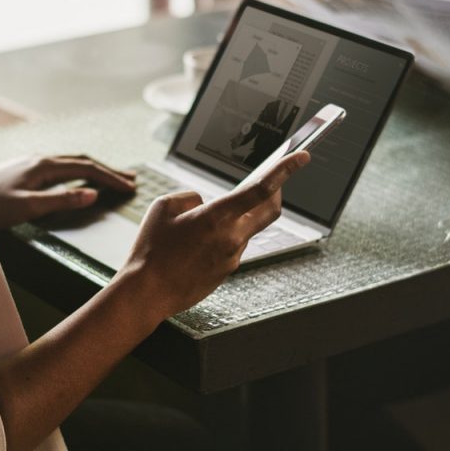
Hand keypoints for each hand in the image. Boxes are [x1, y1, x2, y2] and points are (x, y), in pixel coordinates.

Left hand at [0, 155, 134, 228]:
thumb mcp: (28, 207)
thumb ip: (62, 200)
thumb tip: (93, 193)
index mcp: (43, 166)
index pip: (86, 168)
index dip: (111, 177)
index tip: (130, 187)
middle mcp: (39, 159)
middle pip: (82, 161)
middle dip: (108, 170)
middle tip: (131, 179)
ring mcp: (30, 163)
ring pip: (71, 162)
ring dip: (94, 169)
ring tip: (111, 177)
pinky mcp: (23, 170)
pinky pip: (60, 167)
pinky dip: (78, 172)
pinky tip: (78, 178)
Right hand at [117, 151, 310, 320]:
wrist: (147, 294)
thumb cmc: (151, 250)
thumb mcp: (163, 207)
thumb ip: (190, 197)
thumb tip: (205, 203)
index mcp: (217, 217)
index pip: (261, 189)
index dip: (285, 169)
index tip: (302, 157)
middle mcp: (232, 238)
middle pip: (270, 210)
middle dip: (276, 192)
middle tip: (273, 180)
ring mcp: (232, 257)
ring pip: (246, 229)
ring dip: (236, 219)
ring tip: (202, 223)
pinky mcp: (226, 272)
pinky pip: (232, 247)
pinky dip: (222, 238)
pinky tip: (197, 244)